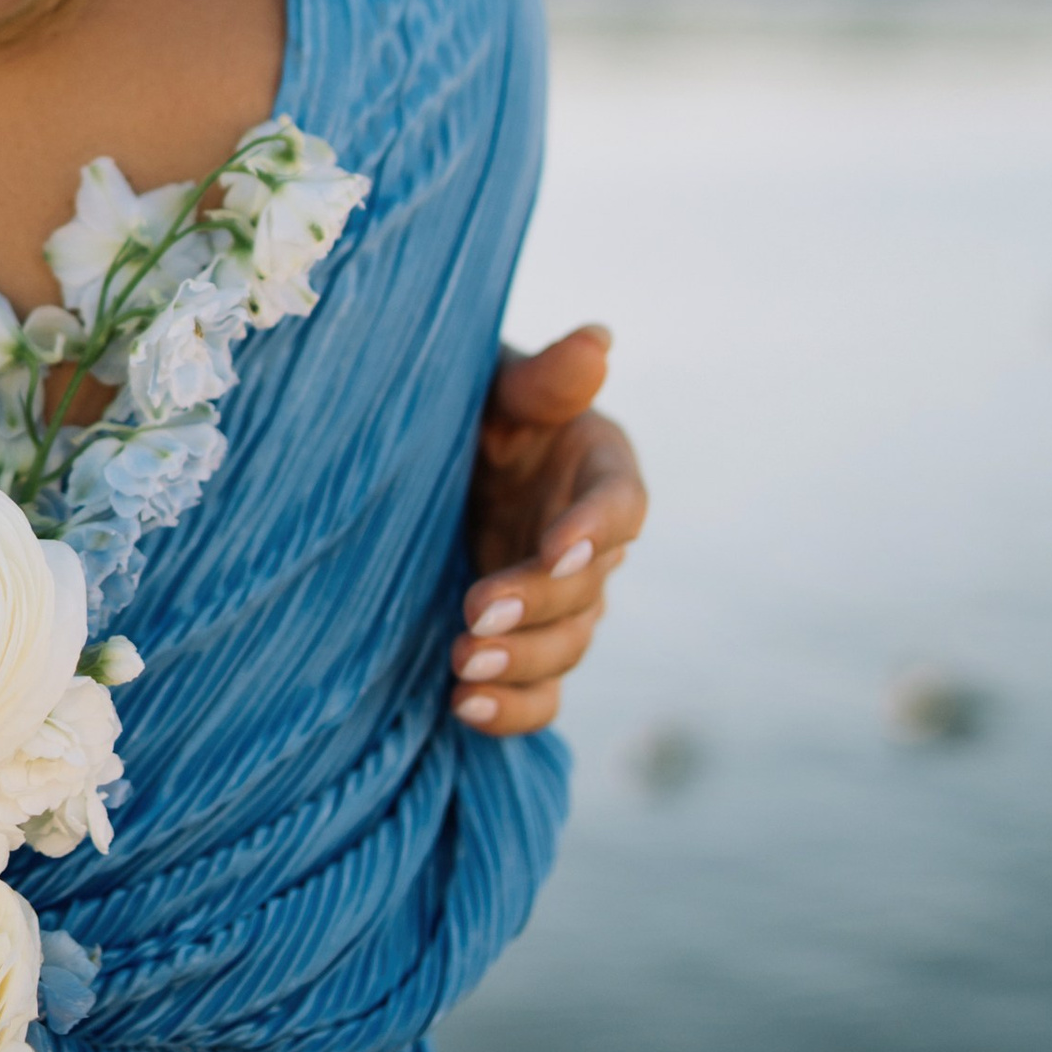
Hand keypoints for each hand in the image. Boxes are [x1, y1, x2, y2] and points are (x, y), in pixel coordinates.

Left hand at [451, 327, 647, 734]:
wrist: (433, 455)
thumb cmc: (476, 406)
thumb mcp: (501, 383)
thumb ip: (545, 377)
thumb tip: (598, 341)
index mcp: (600, 472)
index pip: (619, 505)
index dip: (594, 529)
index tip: (557, 546)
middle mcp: (591, 544)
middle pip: (587, 590)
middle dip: (537, 606)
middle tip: (478, 609)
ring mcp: (562, 601)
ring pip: (565, 647)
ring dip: (520, 663)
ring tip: (462, 667)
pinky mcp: (528, 642)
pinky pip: (540, 691)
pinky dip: (512, 710)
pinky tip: (464, 710)